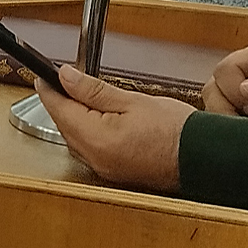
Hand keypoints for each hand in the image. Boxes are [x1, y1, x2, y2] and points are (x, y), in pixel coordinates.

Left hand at [32, 65, 189, 192]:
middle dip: (61, 102)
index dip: (49, 89)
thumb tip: (66, 77)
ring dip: (73, 117)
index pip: (58, 110)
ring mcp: (103, 168)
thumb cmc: (176, 131)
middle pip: (63, 125)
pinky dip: (86, 131)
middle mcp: (95, 158)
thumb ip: (93, 90)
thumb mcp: (132, 101)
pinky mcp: (112, 172)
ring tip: (84, 96)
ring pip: (74, 137)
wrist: (203, 158)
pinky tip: (96, 119)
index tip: (43, 75)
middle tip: (65, 80)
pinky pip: (88, 149)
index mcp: (97, 139)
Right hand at [201, 44, 247, 119]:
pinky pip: (222, 123)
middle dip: (226, 110)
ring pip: (212, 108)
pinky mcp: (239, 116)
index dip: (234, 91)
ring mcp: (236, 96)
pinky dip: (231, 132)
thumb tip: (246, 90)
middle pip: (212, 90)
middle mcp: (239, 75)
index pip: (225, 71)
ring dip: (227, 122)